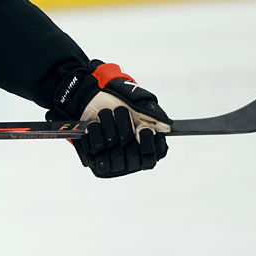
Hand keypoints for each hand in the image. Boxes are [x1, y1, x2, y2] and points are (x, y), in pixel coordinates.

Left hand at [48, 60, 170, 177]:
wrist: (90, 95)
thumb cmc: (117, 100)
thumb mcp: (139, 103)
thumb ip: (154, 115)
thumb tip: (166, 127)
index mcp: (144, 147)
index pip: (151, 159)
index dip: (148, 145)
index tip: (143, 129)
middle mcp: (129, 157)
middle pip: (133, 157)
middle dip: (125, 129)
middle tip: (120, 113)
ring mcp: (111, 159)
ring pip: (115, 153)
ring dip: (110, 126)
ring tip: (106, 114)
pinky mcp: (93, 157)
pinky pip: (97, 148)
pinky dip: (96, 130)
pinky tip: (95, 123)